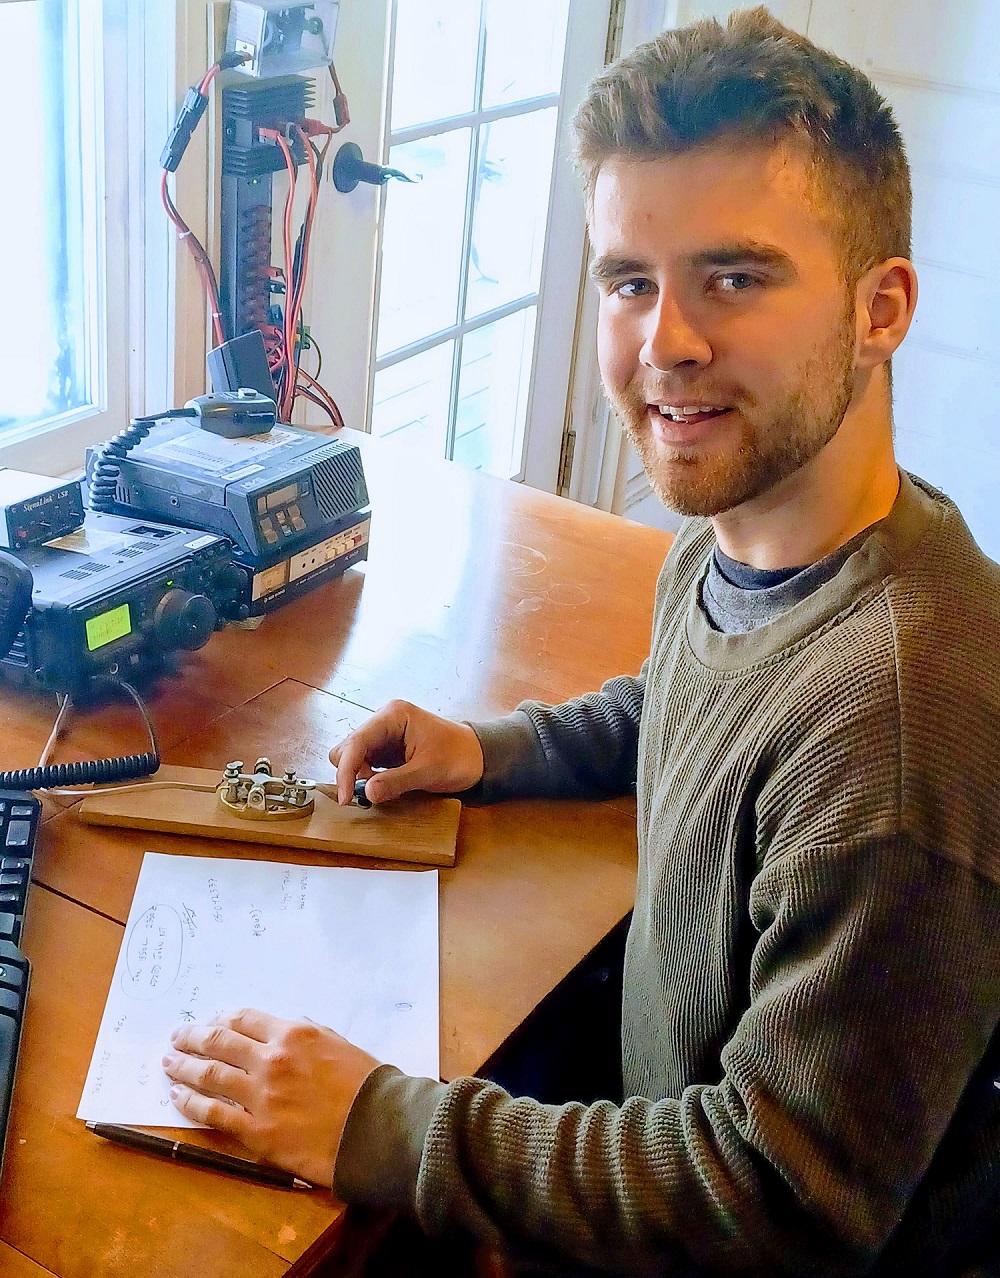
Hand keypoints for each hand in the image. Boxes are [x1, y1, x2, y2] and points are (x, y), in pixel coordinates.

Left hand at [163, 1008, 379, 1187]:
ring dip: (184, 1067)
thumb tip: (286, 1029)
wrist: (375, 1129)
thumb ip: (308, 1034)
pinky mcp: (255, 1131)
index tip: (209, 1022)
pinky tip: (177, 1097)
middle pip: (219, 1042)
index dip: (222, 1019)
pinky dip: (190, 1103)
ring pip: (209, 1075)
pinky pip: (213, 1113)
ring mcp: (260, 1096)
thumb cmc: (366, 1085)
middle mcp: (270, 1060)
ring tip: (169, 1062)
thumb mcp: (339, 1043)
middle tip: (177, 1037)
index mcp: (292, 1034)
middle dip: (193, 1037)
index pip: (244, 1019)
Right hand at [330, 699, 483, 804]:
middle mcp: (384, 721)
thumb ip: (396, 782)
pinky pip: (365, 764)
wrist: (479, 757)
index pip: (357, 742)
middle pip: (348, 747)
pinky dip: (367, 778)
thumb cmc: (459, 757)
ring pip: (353, 756)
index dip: (347, 770)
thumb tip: (367, 793)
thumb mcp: (428, 771)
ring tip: (378, 792)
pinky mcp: (387, 750)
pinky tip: (380, 788)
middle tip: (366, 795)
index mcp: (393, 716)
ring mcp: (384, 735)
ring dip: (358, 777)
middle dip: (351, 772)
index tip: (346, 798)